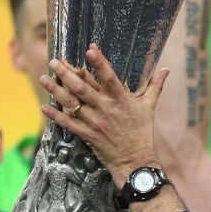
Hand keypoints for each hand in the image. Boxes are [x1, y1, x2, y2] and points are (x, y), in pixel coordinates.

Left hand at [41, 48, 168, 186]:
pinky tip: (44, 106)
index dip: (100, 63)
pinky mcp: (87, 135)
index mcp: (121, 100)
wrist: (135, 162)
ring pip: (71, 104)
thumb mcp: (149, 108)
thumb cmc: (143, 133)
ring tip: (44, 78)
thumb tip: (166, 70)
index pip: (109, 77)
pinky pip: (68, 123)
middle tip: (55, 61)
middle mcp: (106, 109)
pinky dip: (55, 115)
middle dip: (66, 74)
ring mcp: (95, 122)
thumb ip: (155, 87)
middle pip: (83, 88)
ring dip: (56, 90)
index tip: (90, 49)